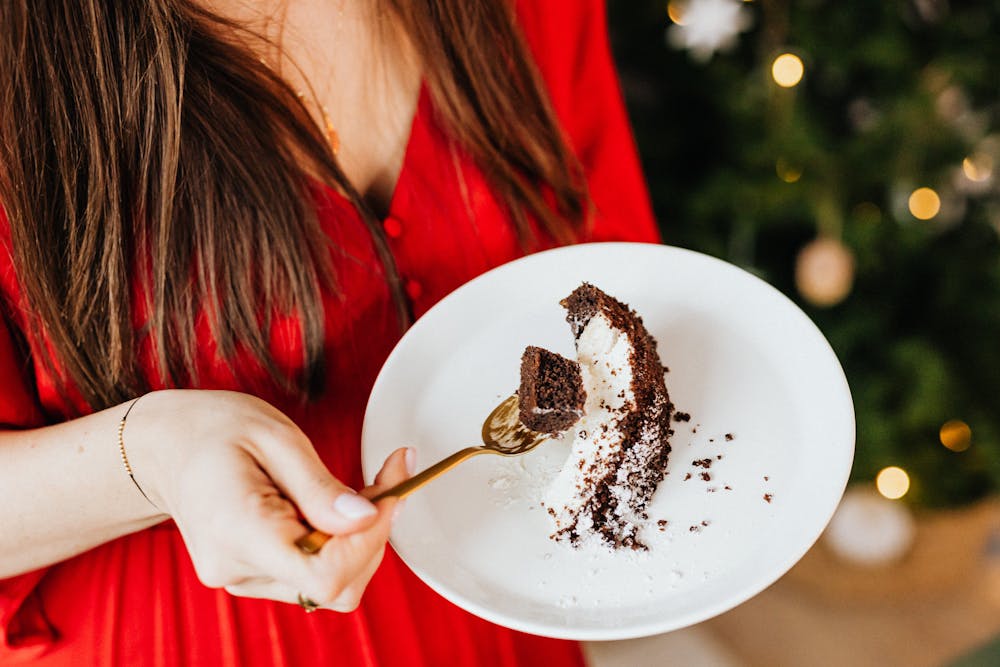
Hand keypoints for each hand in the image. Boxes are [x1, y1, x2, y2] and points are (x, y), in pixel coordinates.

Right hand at [128, 389, 412, 611]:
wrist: (164, 445)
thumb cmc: (214, 429)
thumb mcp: (274, 437)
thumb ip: (320, 485)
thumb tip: (366, 519)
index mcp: (239, 532)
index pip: (324, 576)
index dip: (369, 542)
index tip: (389, 493)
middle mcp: (238, 569)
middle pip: (335, 587)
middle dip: (375, 536)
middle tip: (390, 477)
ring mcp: (244, 579)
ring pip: (331, 585)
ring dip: (362, 539)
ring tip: (363, 488)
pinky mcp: (254, 576)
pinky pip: (314, 573)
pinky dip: (341, 543)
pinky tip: (338, 506)